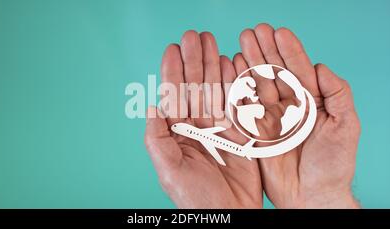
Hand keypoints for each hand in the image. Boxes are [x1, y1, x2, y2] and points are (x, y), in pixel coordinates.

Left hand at [144, 31, 262, 207]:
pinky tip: (230, 63)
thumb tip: (150, 106)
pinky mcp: (240, 132)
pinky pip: (236, 102)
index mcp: (177, 133)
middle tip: (194, 36)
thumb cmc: (195, 199)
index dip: (173, 71)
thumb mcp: (169, 171)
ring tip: (211, 42)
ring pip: (214, 88)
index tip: (173, 49)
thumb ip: (157, 138)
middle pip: (195, 85)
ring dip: (213, 65)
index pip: (174, 95)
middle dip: (194, 60)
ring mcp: (219, 127)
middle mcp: (197, 126)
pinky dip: (234, 82)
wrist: (229, 215)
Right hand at [235, 24, 360, 207]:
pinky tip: (232, 69)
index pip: (298, 70)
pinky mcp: (255, 131)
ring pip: (258, 84)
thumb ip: (338, 93)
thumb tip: (321, 67)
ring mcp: (271, 118)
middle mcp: (289, 106)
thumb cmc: (333, 165)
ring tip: (241, 42)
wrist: (312, 196)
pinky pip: (244, 106)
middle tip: (253, 31)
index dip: (289, 50)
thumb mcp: (346, 125)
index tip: (278, 32)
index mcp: (311, 102)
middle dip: (264, 50)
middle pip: (274, 72)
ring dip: (249, 63)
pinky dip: (237, 87)